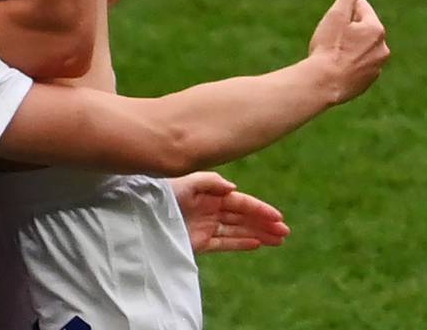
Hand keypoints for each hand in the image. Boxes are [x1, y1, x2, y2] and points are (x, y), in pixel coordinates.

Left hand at [170, 172, 288, 253]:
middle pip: (242, 217)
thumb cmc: (161, 193)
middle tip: (285, 232)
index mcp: (209, 193)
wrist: (140, 213)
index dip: (259, 209)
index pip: (240, 203)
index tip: (278, 217)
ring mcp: (205, 225)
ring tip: (279, 240)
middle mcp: (210, 209)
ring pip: (237, 230)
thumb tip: (234, 188)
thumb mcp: (185, 181)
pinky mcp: (199, 241)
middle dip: (264, 223)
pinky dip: (241, 243)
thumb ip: (209, 182)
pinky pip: (224, 242)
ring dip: (258, 234)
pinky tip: (258, 244)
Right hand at [307, 0, 389, 104]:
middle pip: (362, 29)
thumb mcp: (337, 14)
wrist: (324, 84)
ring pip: (361, 48)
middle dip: (347, 30)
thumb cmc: (328, 47)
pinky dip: (349, 63)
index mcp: (376, 29)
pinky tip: (334, 67)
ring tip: (330, 54)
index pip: (361, 8)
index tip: (331, 23)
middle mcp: (382, 48)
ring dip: (349, 47)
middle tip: (329, 39)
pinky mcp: (368, 81)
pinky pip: (359, 65)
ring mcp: (376, 67)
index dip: (342, 12)